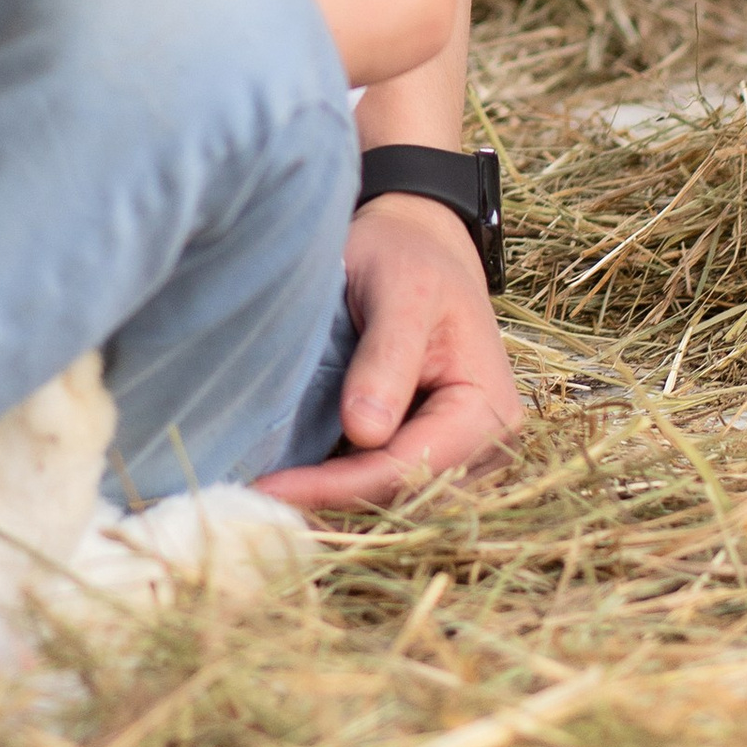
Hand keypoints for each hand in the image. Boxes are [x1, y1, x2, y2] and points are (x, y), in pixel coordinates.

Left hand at [256, 191, 523, 509]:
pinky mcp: (429, 444)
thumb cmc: (408, 255)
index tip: (274, 489)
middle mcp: (486, 442)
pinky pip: (390, 479)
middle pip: (405, 494)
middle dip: (336, 505)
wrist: (417, 238)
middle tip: (259, 507)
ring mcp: (461, 450)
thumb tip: (364, 432)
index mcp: (488, 408)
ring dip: (338, 503)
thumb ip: (387, 359)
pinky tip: (297, 484)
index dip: (342, 486)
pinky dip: (345, 486)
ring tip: (271, 502)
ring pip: (397, 498)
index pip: (410, 467)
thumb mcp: (400, 293)